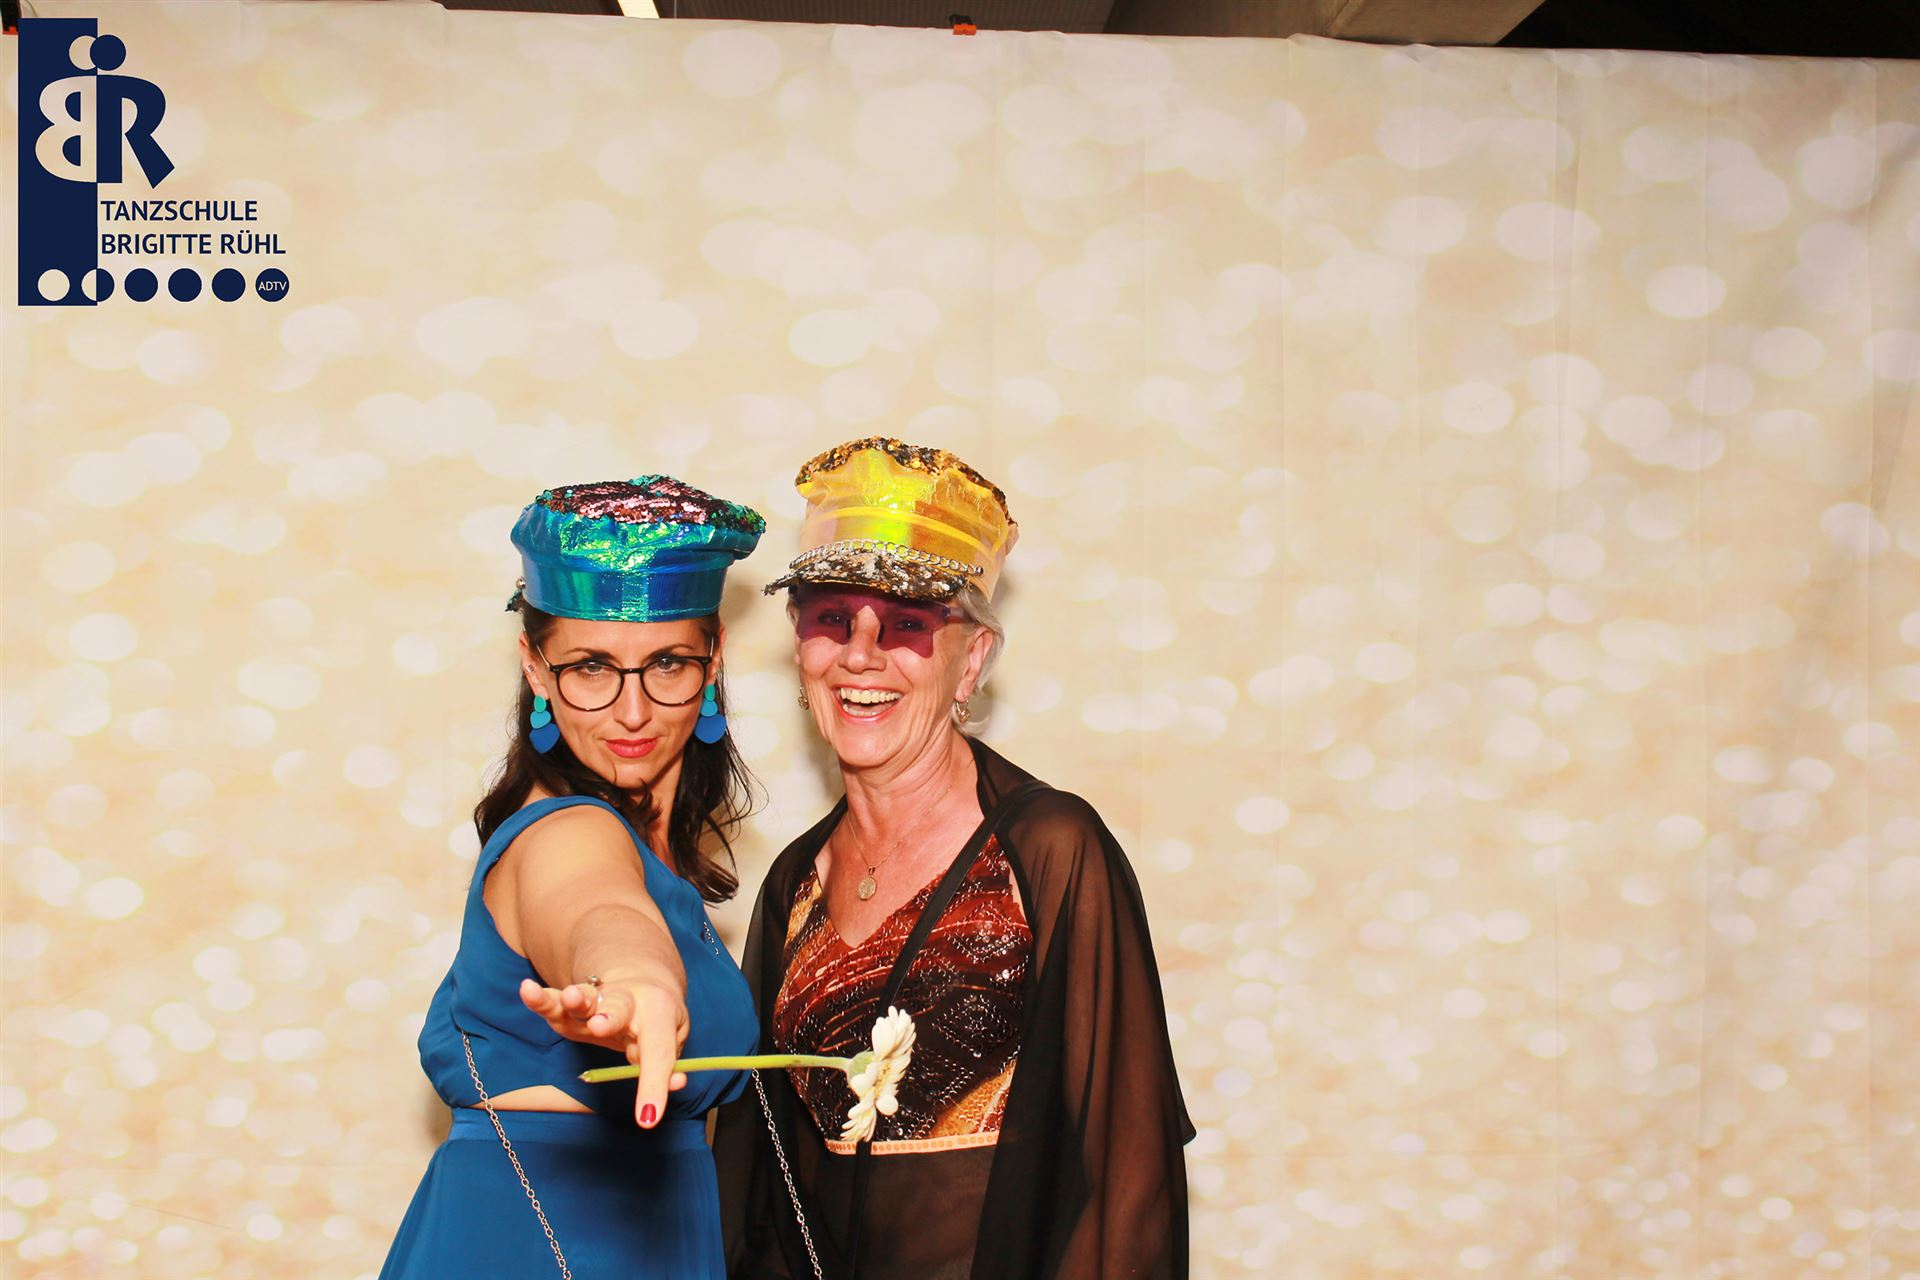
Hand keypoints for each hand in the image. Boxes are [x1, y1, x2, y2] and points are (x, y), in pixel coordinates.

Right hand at [519, 976, 689, 1126]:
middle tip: (600, 1026)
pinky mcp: (571, 1007)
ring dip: (576, 1000)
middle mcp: (628, 1001)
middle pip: (619, 1010)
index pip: (659, 1052)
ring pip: (585, 999)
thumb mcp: (673, 1040)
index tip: (648, 1119)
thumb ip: (669, 1062)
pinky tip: (528, 991)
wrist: (643, 982)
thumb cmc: (658, 1022)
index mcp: (659, 1012)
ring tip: (569, 997)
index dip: (655, 1085)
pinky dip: (541, 1000)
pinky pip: (555, 1004)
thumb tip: (676, 1084)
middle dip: (610, 1019)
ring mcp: (599, 1001)